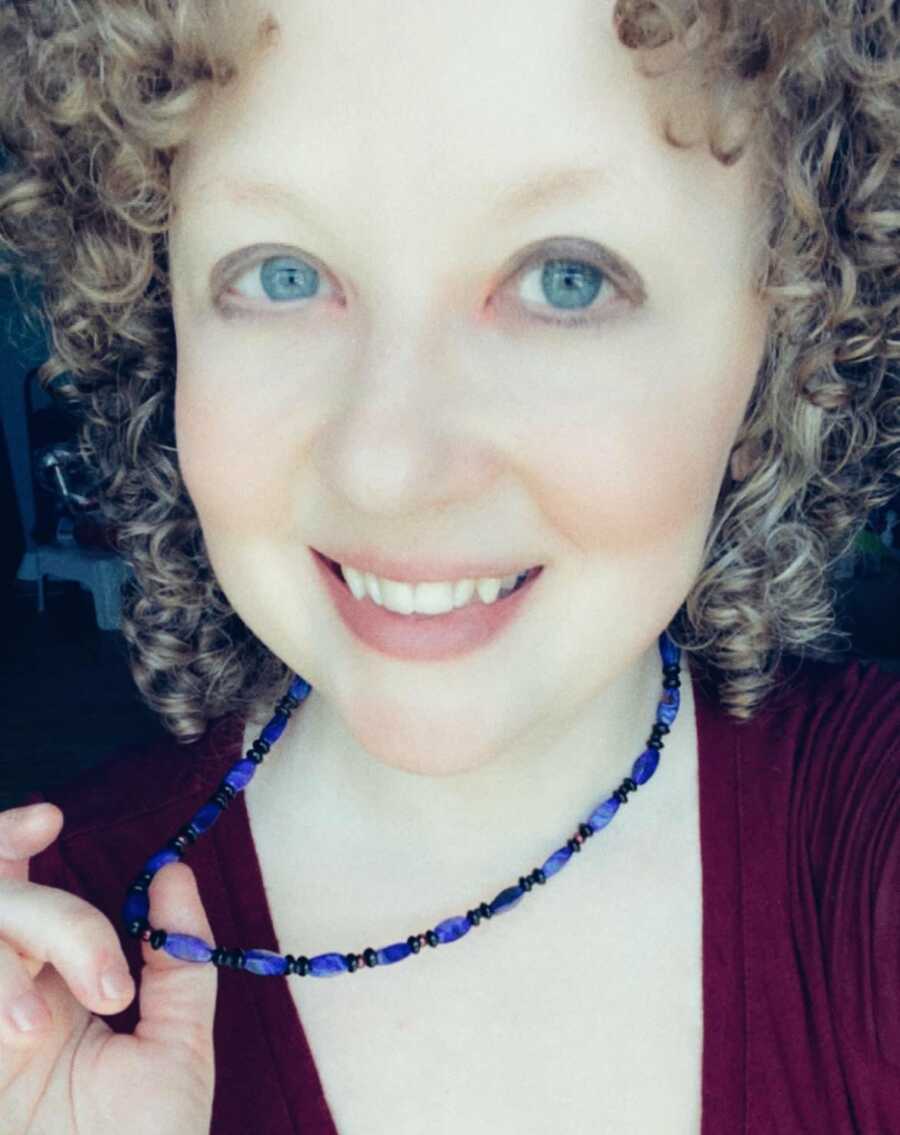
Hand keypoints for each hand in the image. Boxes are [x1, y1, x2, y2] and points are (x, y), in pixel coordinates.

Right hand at [0, 803, 216, 1134]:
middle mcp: (2, 994)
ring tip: (42, 1031)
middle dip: (33, 896)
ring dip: (17, 952)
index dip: (13, 831)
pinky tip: (17, 1039)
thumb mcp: (175, 1051)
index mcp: (53, 982)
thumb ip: (179, 959)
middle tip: (88, 951)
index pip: (14, 880)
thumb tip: (173, 874)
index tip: (51, 817)